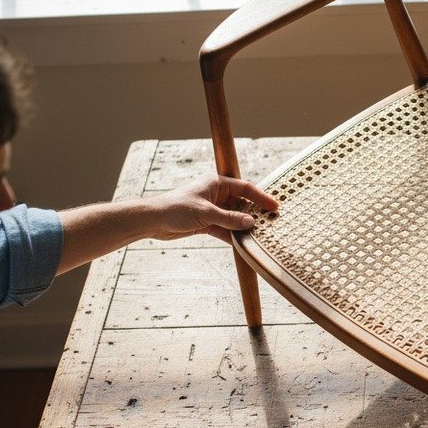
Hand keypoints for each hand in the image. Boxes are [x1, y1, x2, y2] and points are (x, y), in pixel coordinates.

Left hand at [148, 174, 278, 242]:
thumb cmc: (176, 208)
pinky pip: (225, 228)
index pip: (245, 188)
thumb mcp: (206, 213)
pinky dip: (232, 235)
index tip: (274, 206)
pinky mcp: (206, 223)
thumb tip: (251, 222)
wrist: (153, 220)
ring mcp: (212, 209)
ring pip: (234, 218)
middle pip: (241, 203)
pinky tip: (242, 243)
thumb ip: (229, 219)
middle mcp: (216, 195)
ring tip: (259, 235)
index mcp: (216, 184)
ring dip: (243, 226)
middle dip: (255, 213)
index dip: (261, 197)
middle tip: (270, 222)